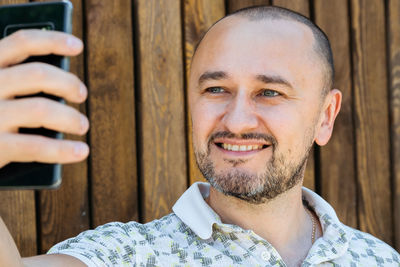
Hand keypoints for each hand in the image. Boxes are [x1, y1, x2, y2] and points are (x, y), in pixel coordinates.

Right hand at [0, 29, 88, 167]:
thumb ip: (12, 81)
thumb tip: (60, 83)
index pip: (20, 42)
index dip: (54, 40)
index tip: (78, 46)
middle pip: (38, 74)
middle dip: (68, 83)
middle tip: (81, 94)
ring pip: (42, 108)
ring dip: (70, 117)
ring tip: (82, 125)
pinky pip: (37, 146)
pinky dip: (64, 150)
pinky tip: (81, 152)